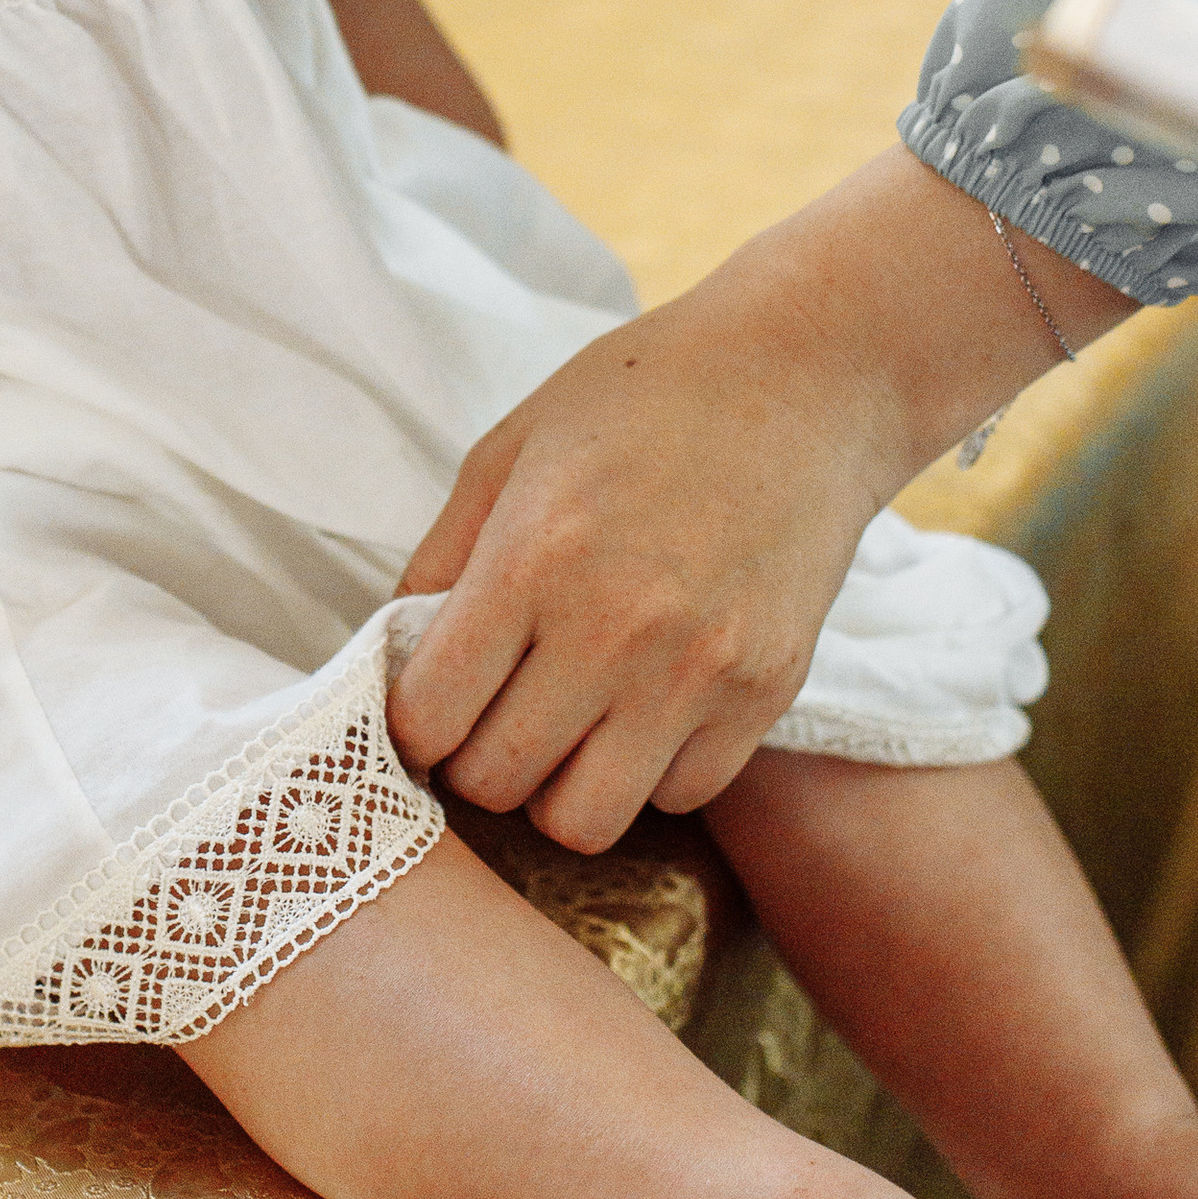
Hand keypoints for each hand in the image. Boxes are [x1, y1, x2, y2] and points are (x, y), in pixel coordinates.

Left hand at [389, 302, 883, 844]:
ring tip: (567, 724)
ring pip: (584, 820)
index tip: (430, 700)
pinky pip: (678, 796)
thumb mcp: (511, 448)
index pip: (429, 716)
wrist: (801, 379)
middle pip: (496, 782)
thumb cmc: (642, 398)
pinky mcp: (765, 693)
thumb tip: (396, 655)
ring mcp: (697, 671)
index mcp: (533, 558)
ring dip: (558, 785)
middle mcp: (614, 628)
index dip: (412, 722)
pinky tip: (646, 703)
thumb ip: (441, 557)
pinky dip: (649, 770)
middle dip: (475, 757)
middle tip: (492, 712)